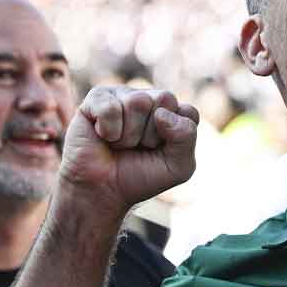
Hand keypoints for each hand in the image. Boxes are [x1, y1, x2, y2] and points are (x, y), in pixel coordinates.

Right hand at [58, 87, 199, 210]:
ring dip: (128, 134)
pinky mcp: (98, 97)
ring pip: (137, 102)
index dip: (175, 139)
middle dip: (151, 133)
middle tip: (137, 147)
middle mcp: (150, 99)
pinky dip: (107, 130)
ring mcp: (124, 95)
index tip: (160, 152)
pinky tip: (102, 135)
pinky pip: (110, 108)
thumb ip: (186, 137)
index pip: (188, 113)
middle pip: (165, 99)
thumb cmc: (140, 177)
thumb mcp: (178, 167)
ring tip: (119, 144)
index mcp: (173, 113)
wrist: (102, 191)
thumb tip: (161, 113)